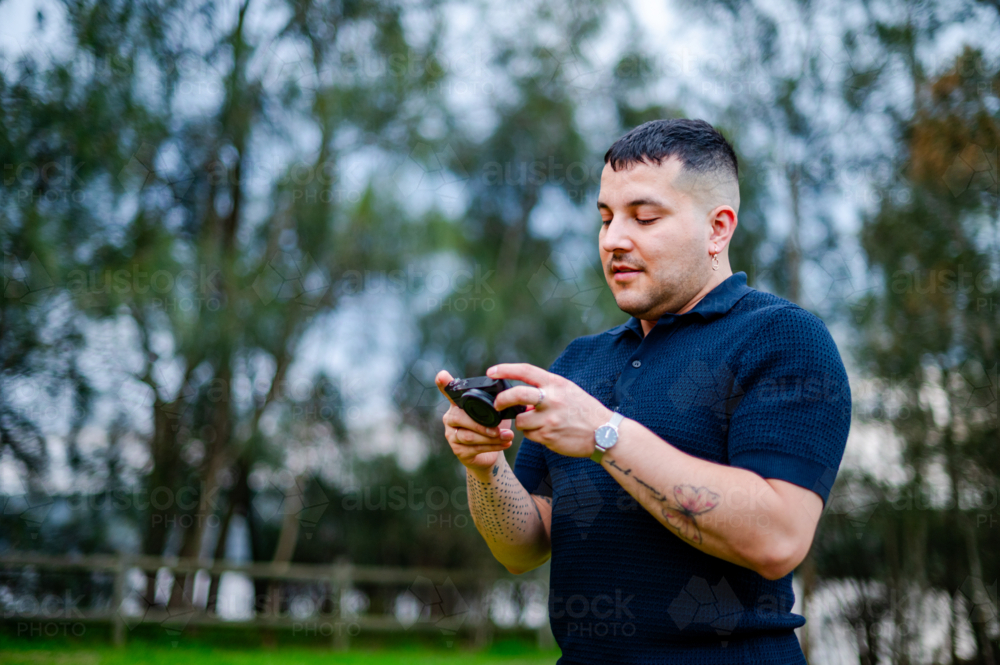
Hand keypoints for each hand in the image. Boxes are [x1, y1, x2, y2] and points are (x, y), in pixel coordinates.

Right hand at [435, 370, 513, 477]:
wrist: (491, 453)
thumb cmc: (492, 427)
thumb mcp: (495, 413)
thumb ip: (496, 403)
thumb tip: (508, 399)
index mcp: (459, 404)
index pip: (449, 392)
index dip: (444, 384)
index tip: (442, 375)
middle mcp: (451, 417)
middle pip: (460, 418)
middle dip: (482, 425)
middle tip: (500, 429)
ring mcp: (451, 434)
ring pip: (468, 436)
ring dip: (491, 437)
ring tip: (508, 436)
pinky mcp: (457, 450)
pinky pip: (474, 448)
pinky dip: (492, 446)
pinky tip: (505, 444)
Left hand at [488, 363, 611, 457]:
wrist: (605, 433)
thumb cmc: (585, 410)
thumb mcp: (568, 390)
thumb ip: (546, 390)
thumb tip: (522, 398)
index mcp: (556, 384)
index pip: (526, 371)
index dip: (505, 370)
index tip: (491, 371)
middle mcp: (552, 399)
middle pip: (516, 395)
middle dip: (502, 400)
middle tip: (497, 404)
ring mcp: (550, 419)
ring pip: (521, 421)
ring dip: (524, 423)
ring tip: (538, 423)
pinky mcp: (549, 436)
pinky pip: (530, 435)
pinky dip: (534, 434)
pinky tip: (548, 432)